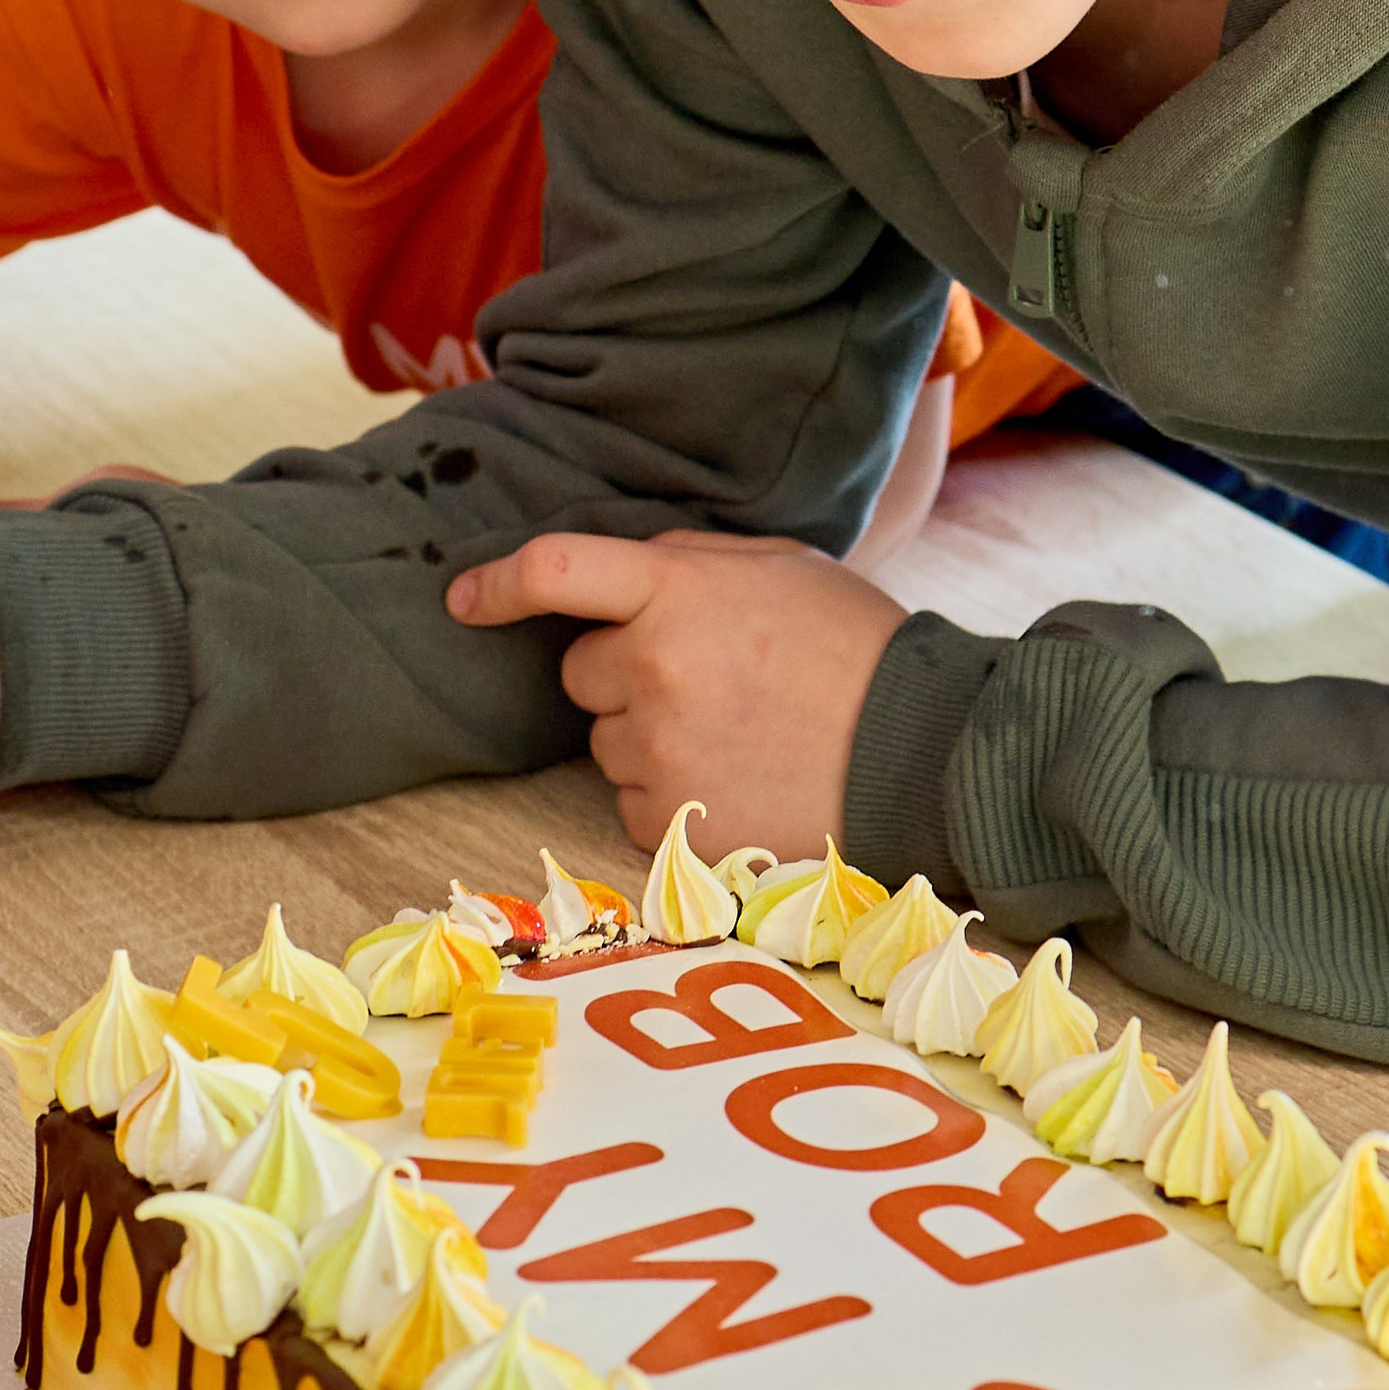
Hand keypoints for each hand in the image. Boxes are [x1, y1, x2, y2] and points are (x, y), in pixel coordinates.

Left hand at [450, 532, 905, 856]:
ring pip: (608, 746)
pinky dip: (672, 799)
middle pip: (581, 675)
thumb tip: (624, 575)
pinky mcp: (675, 827)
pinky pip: (636, 807)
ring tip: (741, 735)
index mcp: (679, 592)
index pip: (555, 571)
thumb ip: (691, 562)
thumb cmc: (857, 649)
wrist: (923, 755)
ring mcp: (663, 755)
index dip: (499, 581)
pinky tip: (740, 781)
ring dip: (651, 739)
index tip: (464, 598)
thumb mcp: (782, 567)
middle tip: (710, 679)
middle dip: (626, 675)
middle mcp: (655, 672)